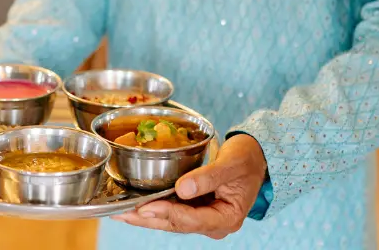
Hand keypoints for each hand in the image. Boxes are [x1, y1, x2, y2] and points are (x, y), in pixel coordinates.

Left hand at [112, 134, 267, 239]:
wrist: (256, 155)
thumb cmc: (248, 157)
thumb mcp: (232, 163)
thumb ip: (209, 177)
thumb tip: (182, 189)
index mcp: (227, 218)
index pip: (193, 220)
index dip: (168, 213)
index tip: (146, 207)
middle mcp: (214, 224)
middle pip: (176, 224)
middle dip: (149, 219)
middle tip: (123, 213)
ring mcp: (204, 218)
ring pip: (171, 221)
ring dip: (147, 216)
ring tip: (121, 211)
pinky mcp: (196, 210)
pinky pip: (173, 211)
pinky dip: (155, 208)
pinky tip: (135, 206)